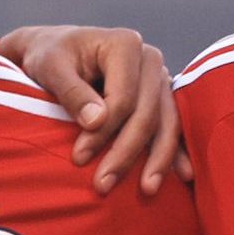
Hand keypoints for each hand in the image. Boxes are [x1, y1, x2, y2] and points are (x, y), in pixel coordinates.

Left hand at [8, 25, 185, 192]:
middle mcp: (149, 59)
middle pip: (146, 112)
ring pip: (165, 121)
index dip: (103, 131)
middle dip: (126, 152)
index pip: (122, 97)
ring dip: (157, 158)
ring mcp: (159, 77)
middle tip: (102, 185)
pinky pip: (172, 124)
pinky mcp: (160, 95)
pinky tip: (183, 174)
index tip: (78, 158)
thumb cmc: (50, 57)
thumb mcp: (50, 67)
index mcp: (124, 44)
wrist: (56, 50)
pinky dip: (176, 150)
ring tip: (146, 190)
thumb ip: (72, 92)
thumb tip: (97, 121)